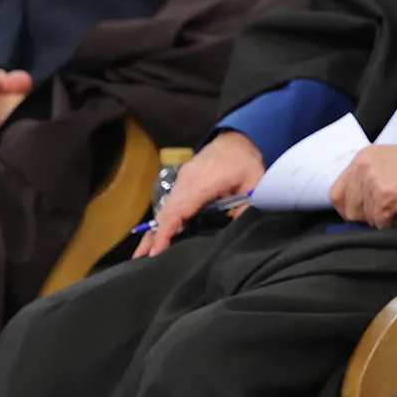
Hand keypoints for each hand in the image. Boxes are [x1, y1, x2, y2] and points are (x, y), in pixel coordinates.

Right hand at [135, 131, 264, 256]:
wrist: (235, 138)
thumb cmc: (244, 160)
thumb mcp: (255, 181)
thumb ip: (247, 205)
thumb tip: (237, 227)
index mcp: (204, 182)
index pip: (180, 210)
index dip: (167, 231)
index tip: (157, 250)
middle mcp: (187, 180)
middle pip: (166, 211)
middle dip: (154, 236)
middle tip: (142, 259)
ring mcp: (183, 180)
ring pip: (165, 208)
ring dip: (155, 229)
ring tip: (145, 252)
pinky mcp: (183, 181)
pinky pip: (171, 203)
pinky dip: (164, 219)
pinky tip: (159, 235)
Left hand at [330, 144, 396, 229]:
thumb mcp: (388, 161)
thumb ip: (368, 177)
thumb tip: (359, 205)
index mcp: (361, 158)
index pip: (336, 193)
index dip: (349, 208)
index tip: (363, 213)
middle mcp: (362, 168)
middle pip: (350, 210)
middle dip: (369, 216)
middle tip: (390, 208)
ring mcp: (373, 183)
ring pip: (367, 219)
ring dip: (386, 218)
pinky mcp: (385, 197)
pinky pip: (383, 224)